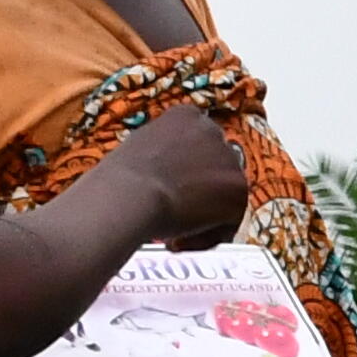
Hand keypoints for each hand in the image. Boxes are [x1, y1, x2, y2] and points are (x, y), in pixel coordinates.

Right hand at [100, 108, 252, 248]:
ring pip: (222, 197)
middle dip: (197, 195)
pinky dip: (205, 237)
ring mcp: (228, 159)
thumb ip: (163, 156)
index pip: (197, 144)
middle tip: (173, 215)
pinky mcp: (238, 190)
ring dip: (201, 219)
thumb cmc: (118, 180)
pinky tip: (178, 240)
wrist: (129, 195)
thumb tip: (168, 177)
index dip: (184, 174)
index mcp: (186, 116)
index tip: (168, 190)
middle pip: (214, 169)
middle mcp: (212, 131)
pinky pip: (227, 221)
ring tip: (171, 233)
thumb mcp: (138, 151)